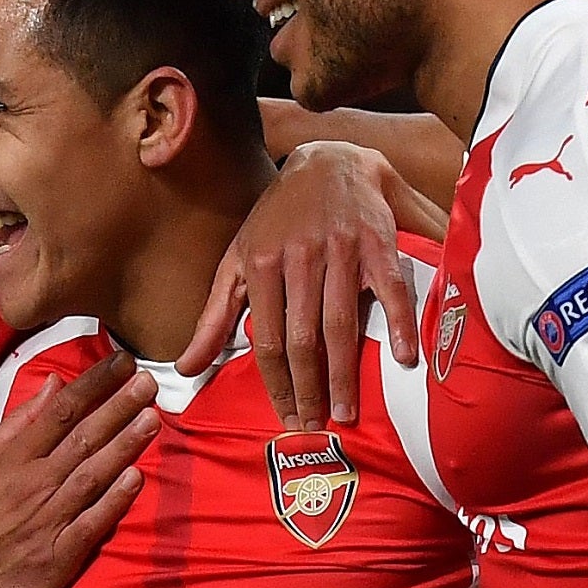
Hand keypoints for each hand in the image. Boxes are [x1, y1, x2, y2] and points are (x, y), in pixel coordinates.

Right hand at [0, 353, 158, 587]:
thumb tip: (54, 384)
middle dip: (118, 407)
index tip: (121, 362)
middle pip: (83, 438)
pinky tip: (136, 478)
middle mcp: (35, 482)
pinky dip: (114, 501)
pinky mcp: (61, 554)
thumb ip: (17, 422)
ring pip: (93, 475)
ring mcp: (50, 518)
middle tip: (148, 382)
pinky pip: (92, 522)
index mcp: (14, 458)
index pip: (61, 411)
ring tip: (152, 419)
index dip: (94, 384)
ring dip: (124, 446)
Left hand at [178, 141, 444, 428]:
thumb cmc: (277, 220)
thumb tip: (185, 368)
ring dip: (344, 373)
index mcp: (261, 264)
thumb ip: (214, 316)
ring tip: (346, 411)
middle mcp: (299, 258)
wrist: (327, 162)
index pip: (267, 340)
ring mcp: (340, 250)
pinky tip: (402, 357)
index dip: (276, 384)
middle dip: (308, 388)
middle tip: (316, 425)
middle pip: (304, 339)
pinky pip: (390, 288)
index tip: (285, 418)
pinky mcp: (378, 242)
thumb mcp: (236, 260)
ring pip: (341, 322)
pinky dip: (399, 323)